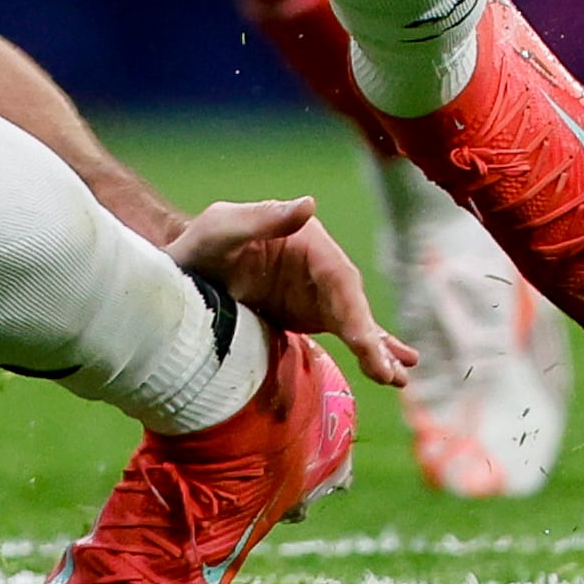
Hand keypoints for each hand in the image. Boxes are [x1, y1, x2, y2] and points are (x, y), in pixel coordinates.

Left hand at [165, 194, 416, 391]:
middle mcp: (319, 264)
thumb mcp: (223, 227)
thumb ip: (263, 218)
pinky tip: (392, 372)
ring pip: (356, 321)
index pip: (338, 276)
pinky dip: (369, 351)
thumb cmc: (200, 243)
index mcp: (305, 239)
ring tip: (400, 378)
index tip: (364, 341)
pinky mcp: (311, 314)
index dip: (354, 310)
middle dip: (371, 339)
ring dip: (379, 350)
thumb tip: (309, 205)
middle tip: (389, 372)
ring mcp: (317, 291)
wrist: (183, 271)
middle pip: (352, 303)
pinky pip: (346, 333)